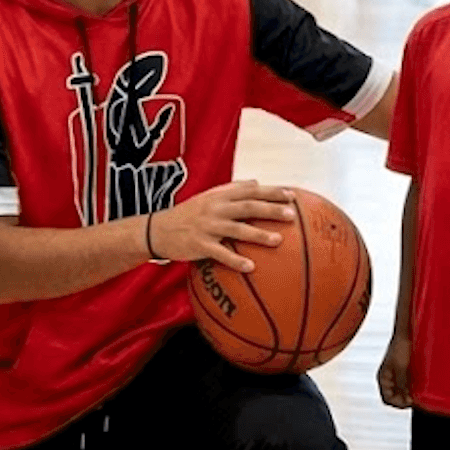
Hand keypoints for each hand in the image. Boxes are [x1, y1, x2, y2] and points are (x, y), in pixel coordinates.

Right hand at [151, 181, 294, 271]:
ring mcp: (207, 226)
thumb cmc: (188, 214)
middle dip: (270, 209)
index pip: (250, 190)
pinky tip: (251, 267)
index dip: (271, 192)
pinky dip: (236, 260)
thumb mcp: (208, 197)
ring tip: (279, 240)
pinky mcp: (199, 244)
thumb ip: (231, 190)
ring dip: (259, 234)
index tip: (292, 196)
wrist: (158, 229)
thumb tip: (256, 182)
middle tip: (291, 215)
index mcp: (219, 195)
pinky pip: (220, 253)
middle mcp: (215, 208)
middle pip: (247, 206)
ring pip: (237, 229)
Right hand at [376, 335, 412, 408]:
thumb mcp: (401, 368)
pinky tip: (421, 386)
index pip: (388, 398)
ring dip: (410, 394)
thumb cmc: (401, 348)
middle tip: (416, 400)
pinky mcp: (406, 371)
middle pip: (395, 397)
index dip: (399, 403)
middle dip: (405, 400)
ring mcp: (397, 375)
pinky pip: (408, 384)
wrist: (406, 332)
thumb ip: (402, 384)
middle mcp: (389, 379)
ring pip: (402, 392)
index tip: (411, 402)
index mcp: (383, 378)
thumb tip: (407, 400)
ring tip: (419, 394)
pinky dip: (414, 388)